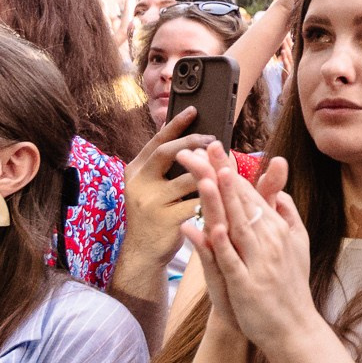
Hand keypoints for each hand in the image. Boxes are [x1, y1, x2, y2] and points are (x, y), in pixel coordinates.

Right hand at [122, 107, 212, 266]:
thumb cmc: (155, 214)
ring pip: (186, 179)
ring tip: (225, 165)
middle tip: (215, 139)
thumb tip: (191, 137)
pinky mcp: (165, 220)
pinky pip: (195, 203)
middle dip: (193, 143)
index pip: (157, 141)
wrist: (144, 252)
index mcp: (135, 170)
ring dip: (209, 171)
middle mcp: (138, 183)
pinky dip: (211, 196)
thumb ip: (165, 166)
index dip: (175, 125)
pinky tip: (225, 192)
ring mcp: (150, 202)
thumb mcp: (152, 187)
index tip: (193, 110)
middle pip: (167, 153)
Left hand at [180, 146, 316, 351]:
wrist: (294, 329)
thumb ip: (288, 215)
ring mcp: (259, 262)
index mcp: (277, 229)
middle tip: (200, 148)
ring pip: (237, 225)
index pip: (249, 193)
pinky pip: (232, 261)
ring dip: (223, 200)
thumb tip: (280, 191)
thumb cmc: (291, 286)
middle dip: (218, 173)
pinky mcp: (248, 285)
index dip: (228, 169)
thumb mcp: (298, 244)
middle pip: (240, 201)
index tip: (212, 147)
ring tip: (211, 175)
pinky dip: (222, 244)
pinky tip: (211, 228)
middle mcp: (269, 240)